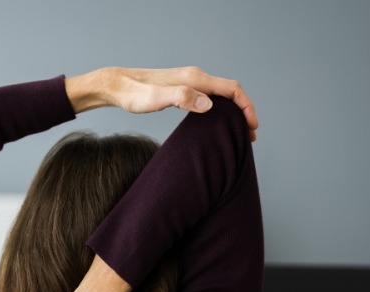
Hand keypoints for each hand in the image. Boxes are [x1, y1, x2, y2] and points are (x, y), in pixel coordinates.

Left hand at [65, 66, 258, 140]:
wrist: (116, 85)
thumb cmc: (133, 94)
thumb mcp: (156, 99)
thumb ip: (182, 98)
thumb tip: (208, 104)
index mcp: (195, 79)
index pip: (232, 90)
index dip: (246, 107)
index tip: (253, 126)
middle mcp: (195, 77)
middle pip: (230, 92)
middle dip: (244, 112)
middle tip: (250, 136)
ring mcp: (189, 82)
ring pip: (220, 95)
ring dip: (233, 112)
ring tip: (238, 132)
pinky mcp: (182, 88)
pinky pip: (209, 97)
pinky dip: (220, 110)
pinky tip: (216, 123)